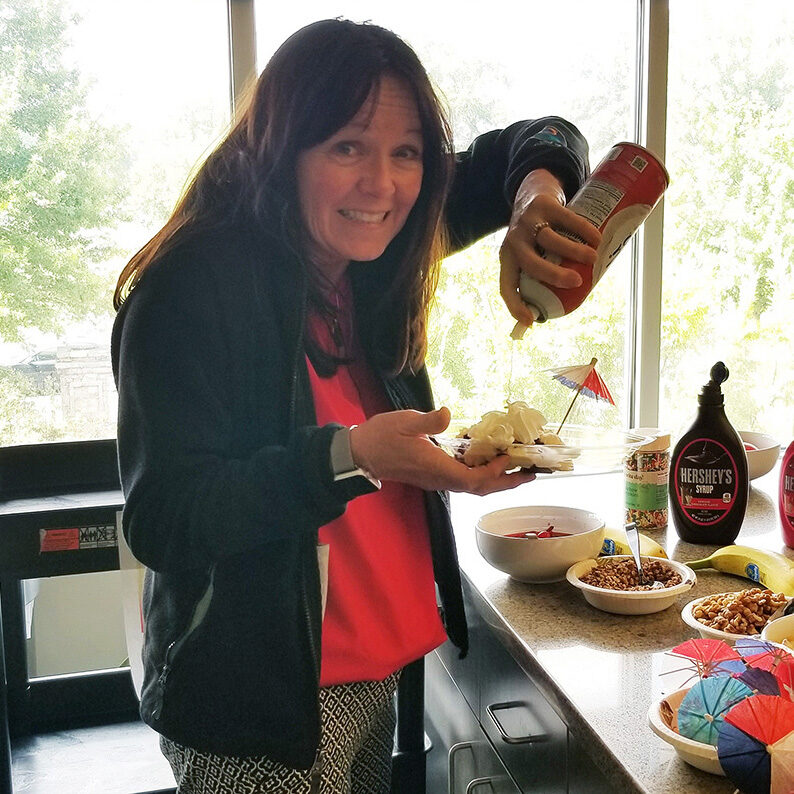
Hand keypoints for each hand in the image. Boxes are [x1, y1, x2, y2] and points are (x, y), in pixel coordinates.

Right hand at [349, 407, 535, 495]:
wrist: (360, 453)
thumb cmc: (381, 437)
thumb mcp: (404, 422)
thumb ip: (428, 422)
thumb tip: (447, 415)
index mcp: (435, 468)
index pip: (474, 479)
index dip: (496, 472)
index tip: (512, 458)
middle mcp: (439, 478)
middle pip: (480, 488)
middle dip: (507, 483)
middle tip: (532, 473)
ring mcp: (436, 479)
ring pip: (472, 486)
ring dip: (497, 479)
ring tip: (517, 466)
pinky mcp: (432, 475)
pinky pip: (463, 479)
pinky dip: (481, 472)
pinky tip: (488, 458)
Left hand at [499, 169, 600, 325]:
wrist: (532, 191)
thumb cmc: (535, 234)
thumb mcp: (531, 253)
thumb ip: (544, 274)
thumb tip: (568, 304)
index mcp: (508, 259)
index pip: (506, 286)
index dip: (515, 305)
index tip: (530, 321)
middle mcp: (514, 242)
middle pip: (531, 263)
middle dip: (553, 275)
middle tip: (577, 282)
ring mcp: (527, 223)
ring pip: (550, 239)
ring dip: (574, 251)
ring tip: (593, 258)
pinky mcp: (543, 204)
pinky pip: (565, 218)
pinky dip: (582, 230)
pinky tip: (596, 238)